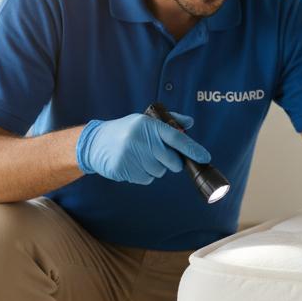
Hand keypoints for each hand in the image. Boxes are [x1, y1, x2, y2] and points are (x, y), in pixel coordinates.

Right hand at [75, 112, 209, 183]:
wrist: (96, 142)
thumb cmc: (126, 130)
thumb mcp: (145, 121)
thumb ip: (169, 121)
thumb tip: (190, 123)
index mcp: (148, 125)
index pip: (176, 138)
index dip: (193, 149)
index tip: (205, 157)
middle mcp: (141, 139)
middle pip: (172, 161)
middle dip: (172, 162)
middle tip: (160, 155)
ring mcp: (131, 155)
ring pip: (159, 172)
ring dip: (156, 168)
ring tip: (141, 156)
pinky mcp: (124, 169)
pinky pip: (146, 179)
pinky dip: (144, 174)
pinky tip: (134, 163)